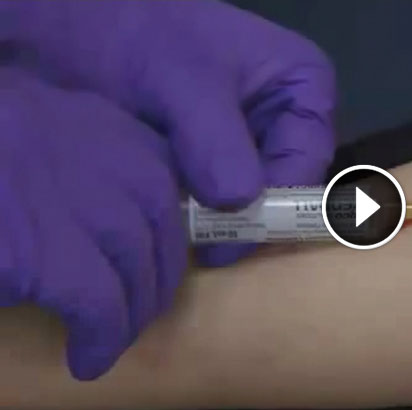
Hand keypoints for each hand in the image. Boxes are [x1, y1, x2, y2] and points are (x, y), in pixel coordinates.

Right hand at [0, 69, 185, 379]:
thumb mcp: (33, 136)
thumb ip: (80, 158)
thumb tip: (120, 219)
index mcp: (90, 119)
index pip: (162, 171)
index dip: (165, 222)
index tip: (155, 257)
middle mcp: (92, 149)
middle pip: (158, 221)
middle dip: (155, 273)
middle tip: (137, 309)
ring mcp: (69, 196)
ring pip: (134, 264)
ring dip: (130, 312)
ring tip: (110, 338)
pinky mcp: (40, 250)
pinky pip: (99, 304)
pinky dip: (102, 337)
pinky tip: (88, 358)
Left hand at [3, 0, 336, 264]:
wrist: (76, 27)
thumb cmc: (137, 33)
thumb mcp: (179, 79)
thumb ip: (213, 137)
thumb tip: (240, 200)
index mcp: (302, 85)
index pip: (308, 156)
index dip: (280, 198)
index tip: (236, 230)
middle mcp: (284, 117)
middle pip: (286, 184)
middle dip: (249, 216)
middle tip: (208, 247)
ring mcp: (248, 143)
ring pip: (251, 199)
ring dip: (220, 222)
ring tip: (183, 235)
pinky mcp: (213, 164)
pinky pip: (218, 202)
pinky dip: (197, 218)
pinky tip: (172, 226)